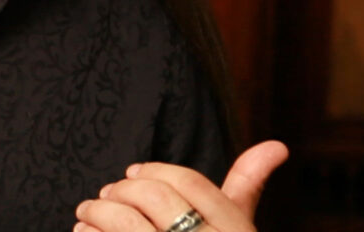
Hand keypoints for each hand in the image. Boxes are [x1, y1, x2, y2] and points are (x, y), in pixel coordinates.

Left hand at [73, 140, 288, 231]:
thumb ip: (247, 189)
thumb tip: (276, 144)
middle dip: (120, 189)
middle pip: (152, 195)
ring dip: (95, 210)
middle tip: (105, 193)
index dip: (154, 170)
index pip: (190, 182)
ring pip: (122, 219)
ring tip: (87, 213)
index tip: (132, 172)